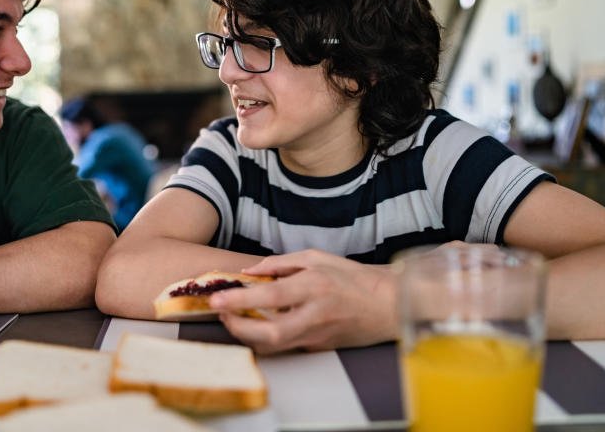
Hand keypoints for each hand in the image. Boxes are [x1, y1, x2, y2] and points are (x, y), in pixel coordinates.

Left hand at [208, 249, 396, 353]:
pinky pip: (284, 346)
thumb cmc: (352, 278)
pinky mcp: (318, 347)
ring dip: (247, 335)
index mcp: (314, 286)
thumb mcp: (316, 258)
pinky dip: (264, 338)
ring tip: (234, 318)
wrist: (387, 305)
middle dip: (238, 329)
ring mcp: (317, 335)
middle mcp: (314, 314)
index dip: (240, 300)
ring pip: (274, 346)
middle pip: (269, 334)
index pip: (271, 297)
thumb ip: (280, 263)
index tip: (217, 299)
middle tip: (222, 315)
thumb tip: (250, 272)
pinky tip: (256, 324)